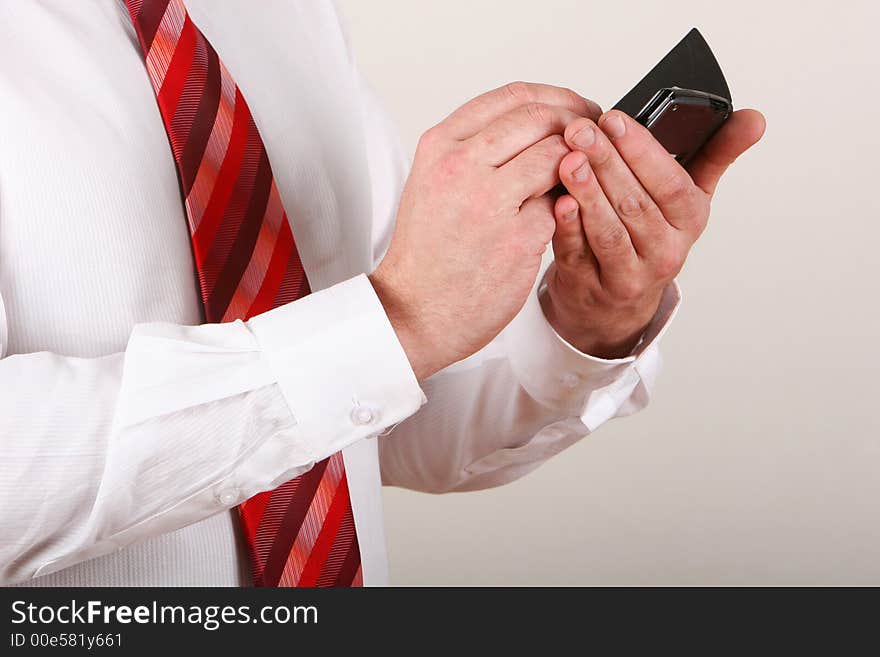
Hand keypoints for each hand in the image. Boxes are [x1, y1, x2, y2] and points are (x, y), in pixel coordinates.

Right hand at [370, 82, 600, 378]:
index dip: (556, 98)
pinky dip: (574, 204)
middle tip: (595, 139)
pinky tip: (572, 212)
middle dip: (578, 125)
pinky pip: (564, 204)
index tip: (575, 110)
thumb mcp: (433, 182)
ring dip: (581, 164)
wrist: (414, 311)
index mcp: (440, 147)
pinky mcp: (518, 239)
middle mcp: (462, 167)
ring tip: (584, 178)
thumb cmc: (427, 253)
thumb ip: (475, 150)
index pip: (512, 97)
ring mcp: (490, 203)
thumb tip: (536, 124)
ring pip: (558, 157)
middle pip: (540, 119)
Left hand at [542, 108, 766, 357]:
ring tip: (568, 160)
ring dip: (588, 194)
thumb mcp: (687, 198)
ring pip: (608, 231)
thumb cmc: (649, 236)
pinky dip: (568, 228)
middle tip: (580, 130)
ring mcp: (628, 274)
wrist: (616, 301)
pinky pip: (579, 255)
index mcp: (689, 221)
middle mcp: (664, 251)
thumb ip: (715, 154)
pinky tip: (557, 202)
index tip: (615, 119)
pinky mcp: (590, 286)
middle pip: (635, 204)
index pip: (671, 184)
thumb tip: (755, 118)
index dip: (643, 151)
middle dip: (607, 162)